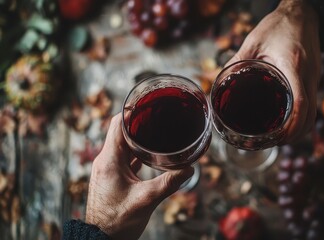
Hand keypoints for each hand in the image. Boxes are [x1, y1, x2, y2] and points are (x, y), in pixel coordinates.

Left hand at [85, 114, 193, 238]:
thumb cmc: (117, 222)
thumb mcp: (146, 200)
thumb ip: (169, 183)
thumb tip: (189, 169)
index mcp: (110, 160)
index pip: (116, 124)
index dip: (131, 111)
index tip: (148, 104)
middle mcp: (106, 161)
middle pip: (120, 132)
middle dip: (139, 122)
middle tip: (159, 115)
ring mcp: (108, 169)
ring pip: (123, 145)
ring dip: (138, 137)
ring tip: (158, 130)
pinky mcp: (112, 178)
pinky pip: (124, 158)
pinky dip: (136, 152)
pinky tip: (151, 153)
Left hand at [227, 0, 320, 142]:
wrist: (302, 13)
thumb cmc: (279, 26)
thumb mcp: (253, 41)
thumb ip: (236, 61)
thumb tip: (218, 81)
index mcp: (293, 66)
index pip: (301, 103)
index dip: (292, 126)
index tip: (279, 138)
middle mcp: (309, 75)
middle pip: (310, 115)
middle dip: (295, 135)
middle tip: (274, 142)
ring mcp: (315, 77)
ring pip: (314, 113)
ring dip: (300, 129)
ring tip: (280, 137)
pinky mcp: (315, 78)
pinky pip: (313, 104)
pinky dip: (303, 118)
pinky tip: (287, 122)